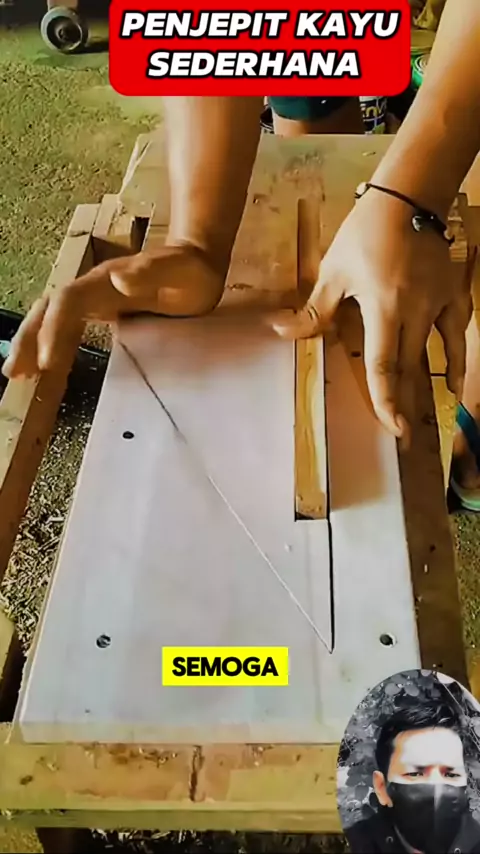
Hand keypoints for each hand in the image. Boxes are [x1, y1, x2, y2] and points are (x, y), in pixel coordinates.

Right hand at [3, 245, 224, 378]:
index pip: (69, 301)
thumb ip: (151, 271)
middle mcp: (94, 287)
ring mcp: (95, 298)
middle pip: (50, 309)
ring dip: (32, 342)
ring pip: (52, 317)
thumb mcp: (181, 269)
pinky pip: (66, 327)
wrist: (197, 261)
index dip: (54, 329)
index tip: (47, 361)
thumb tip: (119, 280)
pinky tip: (42, 366)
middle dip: (30, 338)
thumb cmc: (191, 269)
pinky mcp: (100, 310)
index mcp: (107, 279)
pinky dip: (49, 344)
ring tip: (17, 373)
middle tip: (15, 372)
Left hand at [271, 192, 472, 442]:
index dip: (386, 399)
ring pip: (430, 354)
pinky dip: (457, 358)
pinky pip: (457, 332)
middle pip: (409, 367)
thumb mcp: (334, 270)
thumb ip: (314, 308)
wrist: (408, 197)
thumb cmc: (365, 232)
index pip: (385, 364)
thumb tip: (278, 330)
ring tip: (418, 417)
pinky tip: (455, 382)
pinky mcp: (452, 294)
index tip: (391, 427)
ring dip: (424, 387)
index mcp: (384, 308)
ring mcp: (438, 304)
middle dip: (402, 403)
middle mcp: (416, 313)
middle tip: (401, 435)